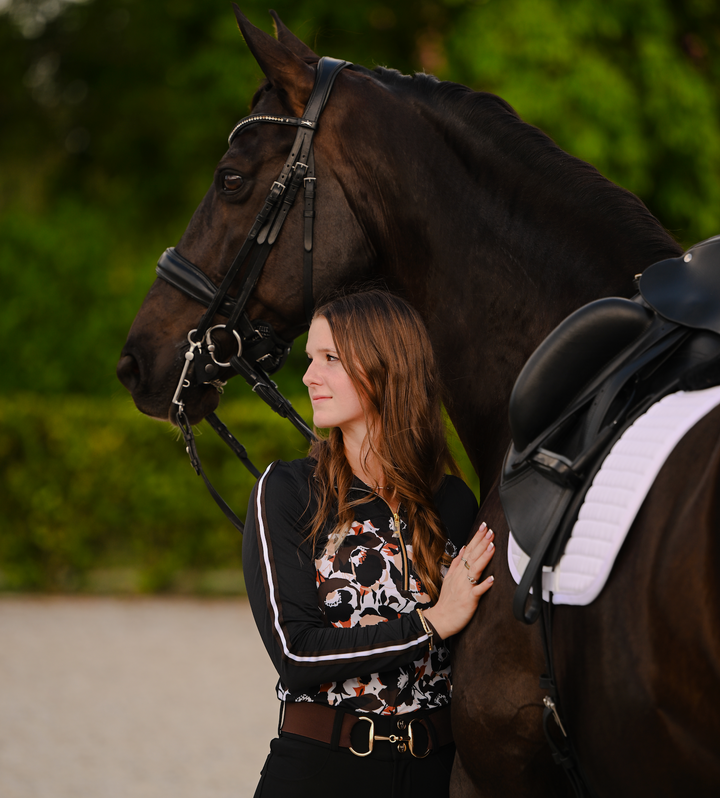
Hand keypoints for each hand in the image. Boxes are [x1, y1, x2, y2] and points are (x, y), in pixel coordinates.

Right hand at [422, 523, 494, 639]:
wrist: (440, 619)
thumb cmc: (447, 601)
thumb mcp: (449, 578)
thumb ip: (457, 563)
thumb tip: (464, 548)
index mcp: (457, 571)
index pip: (468, 550)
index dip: (476, 538)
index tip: (484, 527)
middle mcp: (460, 576)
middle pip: (472, 556)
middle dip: (482, 542)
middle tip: (490, 531)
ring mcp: (464, 587)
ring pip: (475, 569)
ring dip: (484, 557)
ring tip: (492, 546)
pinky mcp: (468, 599)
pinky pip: (477, 591)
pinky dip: (484, 584)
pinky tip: (492, 578)